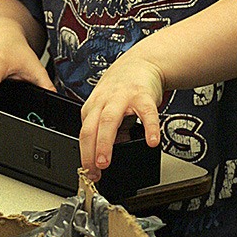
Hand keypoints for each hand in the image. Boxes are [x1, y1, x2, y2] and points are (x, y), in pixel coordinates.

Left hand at [79, 51, 164, 177]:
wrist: (143, 62)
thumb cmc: (123, 87)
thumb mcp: (109, 107)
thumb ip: (108, 131)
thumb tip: (111, 153)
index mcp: (93, 107)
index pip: (84, 134)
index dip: (85, 155)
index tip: (89, 173)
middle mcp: (104, 101)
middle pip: (91, 127)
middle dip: (89, 151)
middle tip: (93, 170)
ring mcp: (123, 97)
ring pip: (109, 120)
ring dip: (105, 143)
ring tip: (106, 162)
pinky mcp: (143, 95)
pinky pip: (146, 113)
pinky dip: (149, 128)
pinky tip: (152, 141)